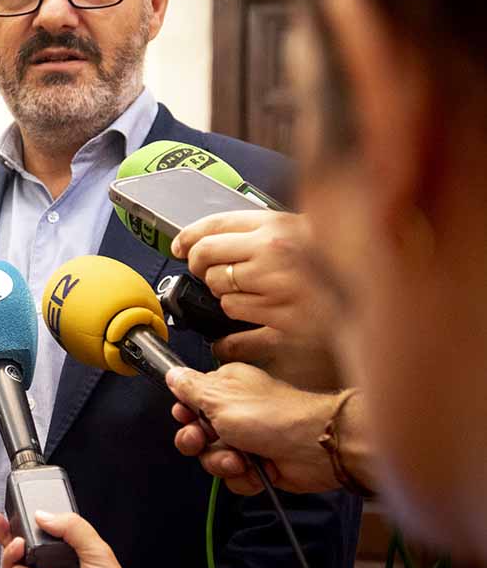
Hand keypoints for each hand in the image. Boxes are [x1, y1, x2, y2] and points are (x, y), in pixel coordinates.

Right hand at [0, 510, 152, 567]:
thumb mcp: (102, 555)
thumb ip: (74, 528)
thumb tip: (44, 514)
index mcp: (75, 555)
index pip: (47, 531)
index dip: (32, 519)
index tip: (21, 506)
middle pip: (23, 545)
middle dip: (5, 530)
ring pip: (12, 564)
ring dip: (10, 551)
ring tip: (19, 545)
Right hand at [166, 363, 338, 494]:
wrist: (312, 448)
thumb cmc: (269, 415)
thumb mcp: (218, 397)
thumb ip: (190, 387)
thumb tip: (172, 373)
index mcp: (226, 387)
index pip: (191, 400)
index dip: (184, 413)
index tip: (185, 417)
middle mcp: (235, 412)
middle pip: (198, 432)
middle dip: (197, 441)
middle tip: (202, 440)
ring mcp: (247, 440)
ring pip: (213, 458)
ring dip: (221, 462)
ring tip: (238, 459)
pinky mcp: (259, 465)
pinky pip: (234, 477)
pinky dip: (242, 477)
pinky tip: (255, 470)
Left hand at [172, 211, 335, 349]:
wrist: (387, 300)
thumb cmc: (344, 266)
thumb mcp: (307, 232)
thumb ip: (265, 231)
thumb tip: (211, 236)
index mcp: (278, 226)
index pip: (212, 226)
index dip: (188, 238)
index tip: (181, 246)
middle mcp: (274, 256)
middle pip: (207, 261)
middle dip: (205, 270)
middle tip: (214, 275)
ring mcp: (279, 294)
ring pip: (222, 298)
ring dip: (228, 302)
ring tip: (254, 301)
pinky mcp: (284, 331)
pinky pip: (234, 337)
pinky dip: (228, 341)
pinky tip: (237, 338)